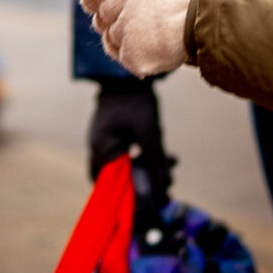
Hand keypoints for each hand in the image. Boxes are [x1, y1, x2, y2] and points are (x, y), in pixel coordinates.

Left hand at [81, 0, 214, 77]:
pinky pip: (121, 52)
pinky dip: (133, 47)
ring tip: (155, 21)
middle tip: (143, 4)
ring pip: (108, 30)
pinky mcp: (134, 57)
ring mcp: (124, 33)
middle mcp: (117, 3)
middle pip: (97, 6)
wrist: (224, 15)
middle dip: (112, 4)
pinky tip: (156, 38)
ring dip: (123, 27)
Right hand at [87, 78, 172, 204]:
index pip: (104, 186)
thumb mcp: (149, 132)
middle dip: (145, 184)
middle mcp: (100, 148)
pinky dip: (147, 157)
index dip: (124, 198)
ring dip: (150, 169)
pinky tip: (167, 154)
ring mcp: (107, 140)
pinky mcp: (116, 133)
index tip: (147, 202)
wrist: (127, 71)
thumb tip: (165, 187)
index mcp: (102, 151)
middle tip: (167, 186)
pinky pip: (131, 153)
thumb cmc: (134, 101)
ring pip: (129, 165)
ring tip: (172, 164)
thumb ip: (156, 161)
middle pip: (120, 178)